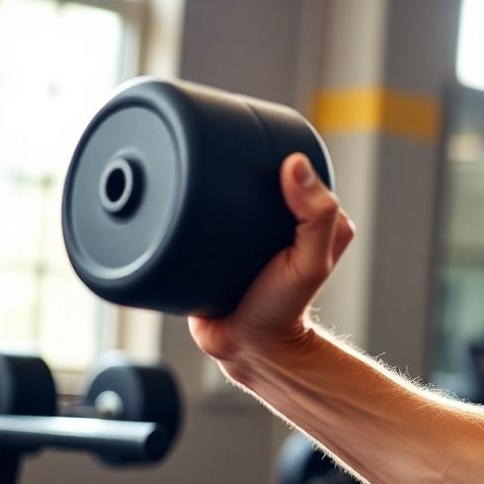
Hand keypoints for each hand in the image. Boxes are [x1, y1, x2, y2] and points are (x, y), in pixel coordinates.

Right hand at [189, 153, 354, 371]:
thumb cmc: (284, 309)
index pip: (288, 164)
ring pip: (216, 194)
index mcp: (303, 213)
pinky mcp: (205, 247)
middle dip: (226, 159)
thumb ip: (317, 218)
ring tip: (182, 171)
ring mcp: (236, 232)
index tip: (249, 134)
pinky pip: (192, 220)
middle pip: (245, 174)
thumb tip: (295, 163)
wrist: (246, 349)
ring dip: (199, 182)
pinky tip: (167, 198)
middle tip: (206, 155)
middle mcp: (270, 219)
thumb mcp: (310, 262)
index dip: (270, 146)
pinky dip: (179, 209)